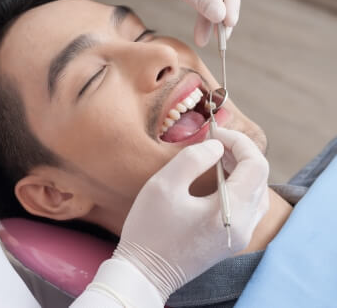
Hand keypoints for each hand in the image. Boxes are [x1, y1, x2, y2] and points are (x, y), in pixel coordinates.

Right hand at [113, 130, 268, 301]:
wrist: (144, 272)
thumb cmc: (150, 228)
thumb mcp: (164, 185)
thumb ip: (193, 159)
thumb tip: (216, 146)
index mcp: (232, 211)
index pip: (256, 165)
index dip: (239, 141)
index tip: (215, 132)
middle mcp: (244, 225)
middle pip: (259, 178)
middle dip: (240, 152)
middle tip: (213, 141)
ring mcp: (239, 235)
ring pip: (256, 192)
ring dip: (241, 169)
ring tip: (216, 156)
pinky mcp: (230, 240)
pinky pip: (247, 206)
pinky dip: (237, 185)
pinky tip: (217, 178)